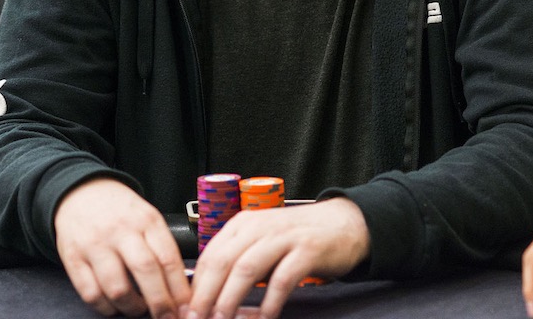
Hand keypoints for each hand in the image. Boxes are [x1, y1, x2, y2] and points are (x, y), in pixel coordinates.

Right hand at [54, 178, 189, 317]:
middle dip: (160, 303)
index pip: (168, 258)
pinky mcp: (73, 258)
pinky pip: (91, 293)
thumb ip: (162, 247)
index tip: (186, 307)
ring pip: (117, 288)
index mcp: (146, 220)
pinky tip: (114, 306)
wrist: (80, 192)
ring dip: (133, 308)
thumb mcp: (147, 217)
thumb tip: (180, 286)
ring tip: (139, 309)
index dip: (180, 289)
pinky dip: (105, 308)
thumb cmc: (120, 211)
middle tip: (167, 317)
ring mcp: (95, 244)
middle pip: (146, 271)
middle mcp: (121, 230)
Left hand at [189, 197, 369, 318]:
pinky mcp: (307, 250)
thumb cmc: (298, 238)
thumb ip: (238, 260)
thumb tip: (207, 293)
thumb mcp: (262, 241)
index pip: (209, 254)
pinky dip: (269, 302)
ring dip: (230, 299)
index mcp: (243, 223)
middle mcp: (260, 226)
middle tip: (196, 318)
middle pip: (222, 261)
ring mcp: (283, 237)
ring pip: (246, 269)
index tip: (187, 309)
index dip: (195, 285)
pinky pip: (282, 279)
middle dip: (205, 294)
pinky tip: (264, 318)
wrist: (345, 223)